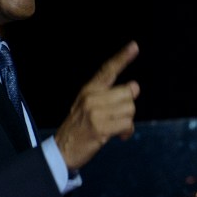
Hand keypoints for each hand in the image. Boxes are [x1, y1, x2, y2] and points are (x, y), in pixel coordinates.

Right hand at [55, 40, 140, 170]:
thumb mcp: (88, 107)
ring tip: (116, 129)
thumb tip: (135, 86)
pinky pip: (127, 124)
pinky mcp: (99, 128)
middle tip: (119, 119)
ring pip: (130, 109)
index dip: (122, 58)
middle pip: (128, 93)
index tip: (134, 46)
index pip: (107, 70)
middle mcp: (91, 98)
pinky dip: (127, 132)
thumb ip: (111, 97)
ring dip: (128, 122)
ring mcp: (95, 112)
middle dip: (128, 108)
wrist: (62, 151)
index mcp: (88, 90)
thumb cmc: (79, 129)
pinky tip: (120, 136)